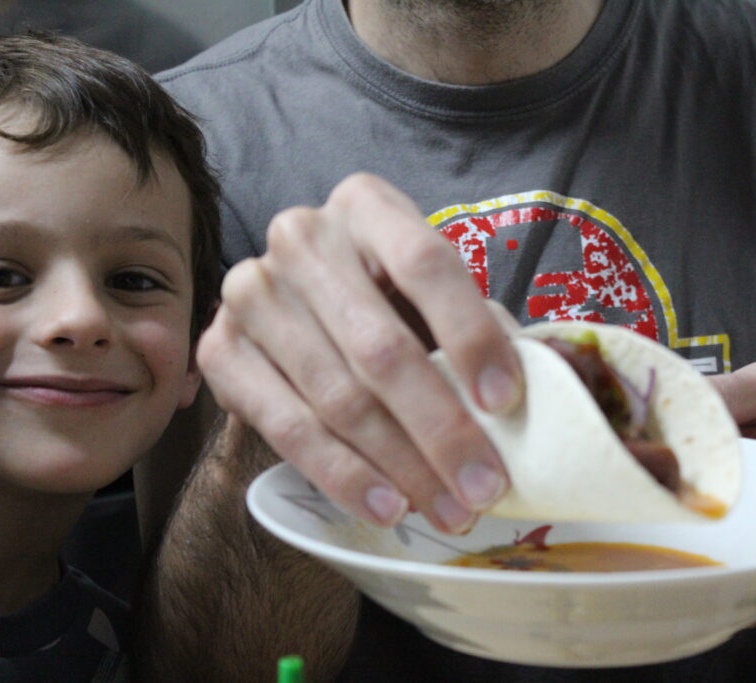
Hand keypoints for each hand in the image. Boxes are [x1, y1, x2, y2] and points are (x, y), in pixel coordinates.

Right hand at [197, 174, 521, 532]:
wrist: (295, 309)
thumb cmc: (387, 300)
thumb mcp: (431, 297)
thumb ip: (474, 330)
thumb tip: (536, 397)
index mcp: (366, 205)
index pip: (425, 264)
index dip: (470, 335)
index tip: (506, 403)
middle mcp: (301, 238)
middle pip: (380, 347)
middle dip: (441, 430)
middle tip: (485, 489)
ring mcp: (251, 292)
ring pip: (337, 397)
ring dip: (400, 466)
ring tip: (448, 511)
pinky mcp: (218, 349)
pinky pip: (285, 426)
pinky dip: (342, 473)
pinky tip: (387, 505)